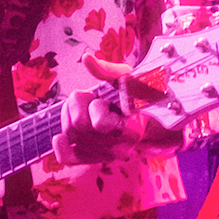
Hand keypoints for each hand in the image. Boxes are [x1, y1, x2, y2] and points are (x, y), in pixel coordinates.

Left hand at [56, 56, 181, 165]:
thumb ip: (108, 71)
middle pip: (79, 125)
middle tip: (92, 98)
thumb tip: (87, 59)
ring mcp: (106, 154)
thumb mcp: (131, 79)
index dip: (96, 106)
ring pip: (71, 134)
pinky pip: (69, 158)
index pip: (100, 123)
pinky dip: (62, 146)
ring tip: (86, 109)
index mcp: (131, 128)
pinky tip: (60, 138)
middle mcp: (119, 147)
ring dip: (72, 116)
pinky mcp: (96, 158)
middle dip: (79, 104)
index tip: (104, 100)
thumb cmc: (144, 98)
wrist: (157, 124)